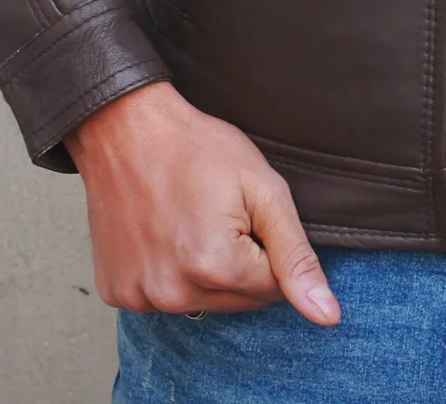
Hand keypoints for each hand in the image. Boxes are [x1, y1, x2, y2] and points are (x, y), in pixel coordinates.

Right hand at [65, 81, 339, 324]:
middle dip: (240, 263)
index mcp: (216, 266)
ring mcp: (140, 296)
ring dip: (205, 272)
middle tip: (218, 213)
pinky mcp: (118, 293)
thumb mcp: (263, 189)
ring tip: (189, 220)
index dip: (268, 247)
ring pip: (204, 302)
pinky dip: (170, 273)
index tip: (245, 213)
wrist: (127, 129)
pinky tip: (162, 235)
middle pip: (239, 301)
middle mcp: (174, 293)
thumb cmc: (198, 149)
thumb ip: (296, 256)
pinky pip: (164, 299)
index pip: (274, 289)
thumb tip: (328, 317)